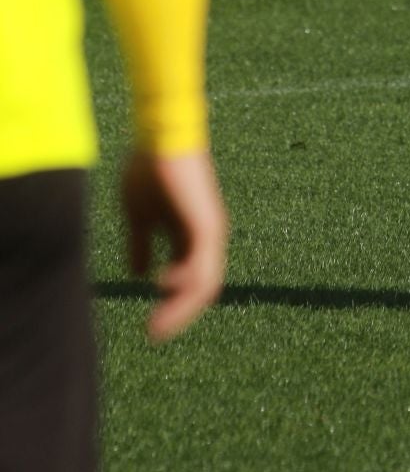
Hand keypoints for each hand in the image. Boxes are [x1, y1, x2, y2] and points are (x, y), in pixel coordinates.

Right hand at [121, 148, 227, 341]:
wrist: (160, 138)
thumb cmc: (149, 170)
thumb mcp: (139, 216)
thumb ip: (141, 244)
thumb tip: (139, 274)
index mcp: (189, 235)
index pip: (188, 281)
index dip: (171, 304)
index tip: (150, 325)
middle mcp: (205, 236)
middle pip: (200, 288)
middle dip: (177, 313)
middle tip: (153, 334)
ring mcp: (208, 231)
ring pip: (204, 283)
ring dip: (181, 308)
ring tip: (157, 325)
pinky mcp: (206, 224)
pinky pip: (204, 266)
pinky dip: (187, 285)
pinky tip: (163, 288)